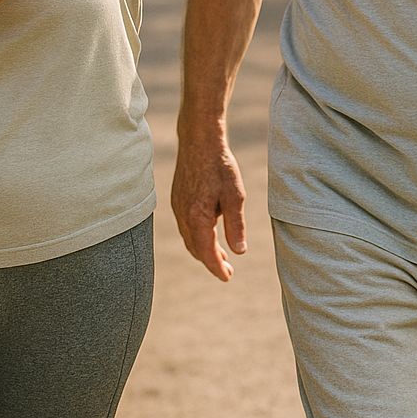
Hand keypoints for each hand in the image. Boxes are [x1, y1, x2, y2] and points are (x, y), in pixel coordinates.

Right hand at [171, 137, 246, 281]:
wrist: (199, 139)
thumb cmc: (220, 165)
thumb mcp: (235, 195)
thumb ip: (236, 225)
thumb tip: (239, 251)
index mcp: (198, 217)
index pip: (206, 253)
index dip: (217, 268)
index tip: (227, 277)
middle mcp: (183, 215)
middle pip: (195, 249)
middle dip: (210, 261)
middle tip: (227, 270)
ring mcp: (178, 206)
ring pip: (188, 237)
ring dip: (202, 249)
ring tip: (219, 255)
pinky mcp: (177, 198)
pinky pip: (185, 225)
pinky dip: (196, 235)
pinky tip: (208, 232)